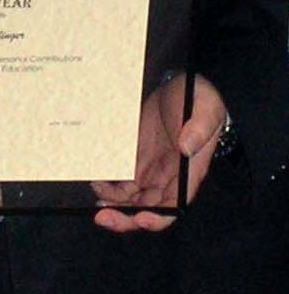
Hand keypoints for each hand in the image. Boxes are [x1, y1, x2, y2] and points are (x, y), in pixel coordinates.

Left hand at [92, 73, 226, 233]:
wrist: (181, 86)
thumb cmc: (201, 100)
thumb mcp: (206, 109)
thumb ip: (199, 130)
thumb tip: (187, 147)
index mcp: (188, 174)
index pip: (174, 207)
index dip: (157, 218)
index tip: (140, 218)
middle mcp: (169, 178)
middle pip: (147, 209)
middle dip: (124, 217)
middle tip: (103, 214)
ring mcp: (151, 169)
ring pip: (130, 198)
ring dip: (112, 201)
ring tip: (96, 189)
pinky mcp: (137, 156)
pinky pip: (121, 179)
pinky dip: (108, 184)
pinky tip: (96, 178)